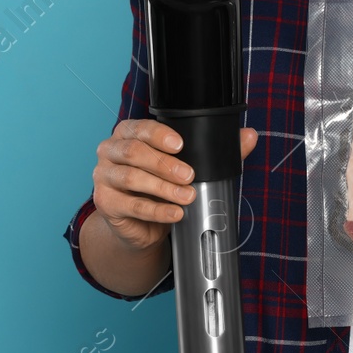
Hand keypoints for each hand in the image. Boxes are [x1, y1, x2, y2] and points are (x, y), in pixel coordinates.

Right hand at [92, 120, 259, 250]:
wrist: (138, 225)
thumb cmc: (158, 188)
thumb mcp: (184, 167)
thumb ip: (214, 151)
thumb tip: (248, 136)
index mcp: (126, 134)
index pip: (139, 127)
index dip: (160, 135)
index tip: (181, 144)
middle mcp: (110, 151)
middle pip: (134, 151)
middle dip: (165, 164)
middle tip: (190, 175)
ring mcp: (103, 177)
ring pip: (132, 178)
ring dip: (163, 188)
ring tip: (187, 196)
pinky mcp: (105, 203)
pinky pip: (132, 206)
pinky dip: (157, 210)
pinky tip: (175, 213)